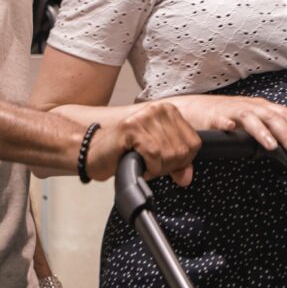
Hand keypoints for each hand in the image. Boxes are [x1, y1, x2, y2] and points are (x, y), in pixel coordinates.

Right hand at [84, 100, 201, 185]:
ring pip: (169, 153)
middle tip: (150, 165)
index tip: (164, 164)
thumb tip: (186, 178)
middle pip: (183, 150)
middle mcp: (159, 109)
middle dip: (167, 166)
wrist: (92, 152)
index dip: (182, 161)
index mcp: (169, 112)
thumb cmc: (123, 152)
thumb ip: (176, 164)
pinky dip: (148, 166)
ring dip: (156, 168)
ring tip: (142, 162)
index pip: (194, 143)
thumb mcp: (157, 156)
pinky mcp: (132, 128)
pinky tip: (137, 163)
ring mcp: (145, 116)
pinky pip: (154, 154)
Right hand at [171, 95, 286, 159]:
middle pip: (274, 117)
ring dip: (264, 131)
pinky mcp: (213, 117)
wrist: (194, 109)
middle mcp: (250, 106)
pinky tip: (231, 131)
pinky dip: (227, 124)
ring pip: (252, 117)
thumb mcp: (252, 122)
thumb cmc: (224, 117)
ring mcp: (232, 110)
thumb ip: (268, 131)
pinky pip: (222, 120)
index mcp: (262, 107)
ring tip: (272, 146)